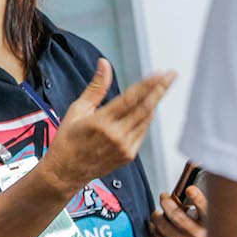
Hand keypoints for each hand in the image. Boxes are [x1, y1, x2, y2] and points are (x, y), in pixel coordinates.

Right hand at [40, 59, 175, 194]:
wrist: (66, 172)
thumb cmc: (68, 140)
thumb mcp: (77, 109)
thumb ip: (96, 87)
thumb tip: (104, 64)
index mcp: (101, 122)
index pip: (131, 98)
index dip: (148, 84)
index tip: (160, 73)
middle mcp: (116, 135)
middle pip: (145, 108)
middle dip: (160, 89)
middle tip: (171, 76)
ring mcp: (124, 147)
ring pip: (147, 120)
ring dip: (155, 102)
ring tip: (161, 87)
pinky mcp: (129, 156)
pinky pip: (143, 132)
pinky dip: (147, 118)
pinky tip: (147, 108)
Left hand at [150, 186, 209, 236]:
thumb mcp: (219, 230)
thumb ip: (207, 214)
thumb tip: (191, 194)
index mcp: (212, 229)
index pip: (206, 209)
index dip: (197, 197)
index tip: (190, 189)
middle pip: (176, 215)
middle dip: (166, 202)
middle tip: (164, 198)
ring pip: (163, 227)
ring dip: (157, 217)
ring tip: (157, 214)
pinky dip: (155, 232)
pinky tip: (155, 228)